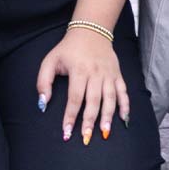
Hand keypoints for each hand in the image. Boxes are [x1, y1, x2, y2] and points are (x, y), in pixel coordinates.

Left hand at [33, 26, 130, 145]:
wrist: (91, 30)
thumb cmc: (68, 49)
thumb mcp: (50, 61)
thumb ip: (43, 82)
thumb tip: (43, 103)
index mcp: (79, 70)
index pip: (75, 98)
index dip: (70, 116)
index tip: (66, 133)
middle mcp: (96, 73)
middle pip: (93, 101)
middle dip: (89, 121)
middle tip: (86, 138)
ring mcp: (109, 74)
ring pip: (110, 98)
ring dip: (108, 116)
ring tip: (105, 133)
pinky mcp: (117, 74)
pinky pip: (123, 92)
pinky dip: (125, 105)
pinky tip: (124, 119)